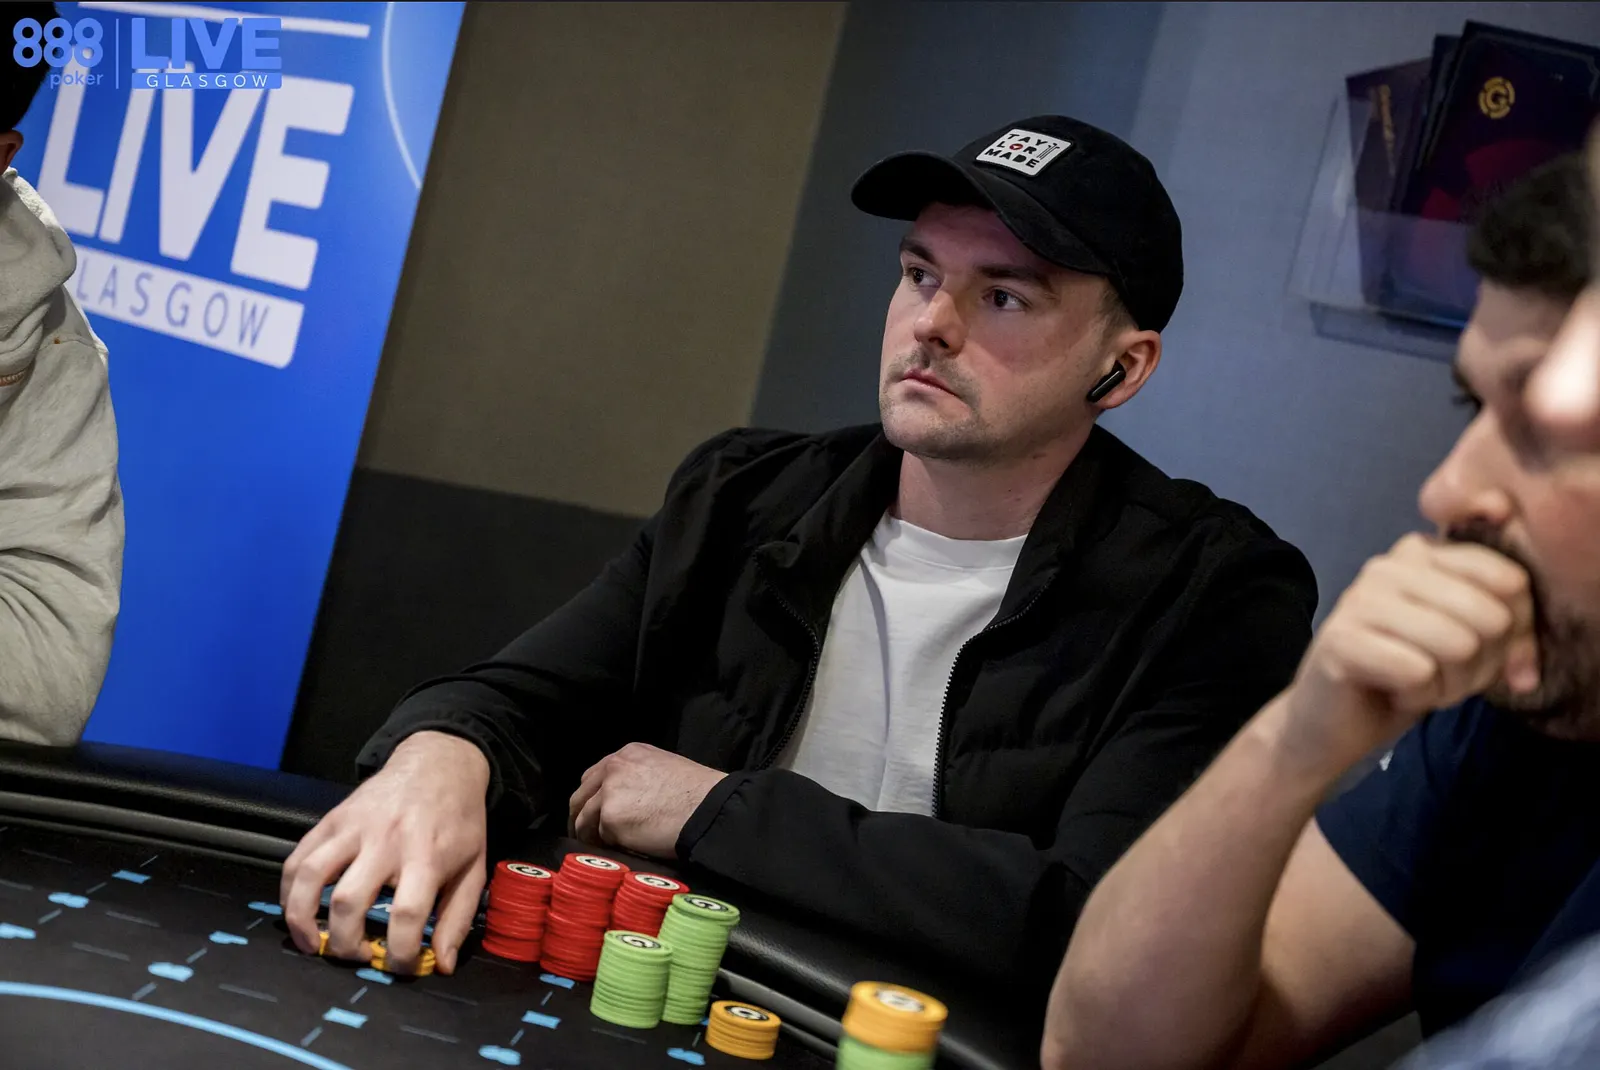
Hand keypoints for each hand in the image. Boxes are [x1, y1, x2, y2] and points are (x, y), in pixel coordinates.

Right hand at [280, 731, 490, 974]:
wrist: (439, 765)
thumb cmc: (458, 820)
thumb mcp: (473, 868)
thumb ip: (456, 919)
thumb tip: (440, 965)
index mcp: (426, 855)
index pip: (406, 915)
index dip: (400, 954)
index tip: (399, 967)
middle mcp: (386, 840)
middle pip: (350, 902)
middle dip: (345, 944)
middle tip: (357, 956)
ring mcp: (353, 827)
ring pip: (311, 877)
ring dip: (303, 919)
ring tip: (313, 944)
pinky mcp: (332, 819)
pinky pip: (298, 857)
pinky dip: (288, 889)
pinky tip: (298, 910)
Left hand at [567, 743, 725, 858]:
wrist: (710, 809)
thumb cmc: (698, 795)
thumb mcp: (664, 769)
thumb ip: (637, 778)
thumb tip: (624, 801)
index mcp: (628, 754)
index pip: (594, 776)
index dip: (590, 799)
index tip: (589, 815)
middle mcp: (614, 767)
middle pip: (581, 795)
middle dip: (579, 817)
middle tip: (583, 836)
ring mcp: (610, 792)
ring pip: (584, 818)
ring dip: (588, 835)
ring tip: (597, 849)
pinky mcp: (611, 818)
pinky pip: (600, 836)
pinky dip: (606, 845)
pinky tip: (616, 851)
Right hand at [1282, 533, 1539, 771]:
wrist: (1334, 719)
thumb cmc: (1408, 674)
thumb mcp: (1471, 644)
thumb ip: (1508, 634)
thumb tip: (1526, 674)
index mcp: (1424, 551)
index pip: (1510, 580)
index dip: (1519, 633)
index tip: (1495, 659)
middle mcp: (1389, 564)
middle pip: (1489, 617)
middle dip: (1481, 665)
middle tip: (1447, 677)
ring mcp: (1360, 598)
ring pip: (1458, 644)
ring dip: (1450, 684)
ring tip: (1421, 685)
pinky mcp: (1341, 639)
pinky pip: (1419, 672)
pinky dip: (1418, 696)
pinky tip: (1394, 692)